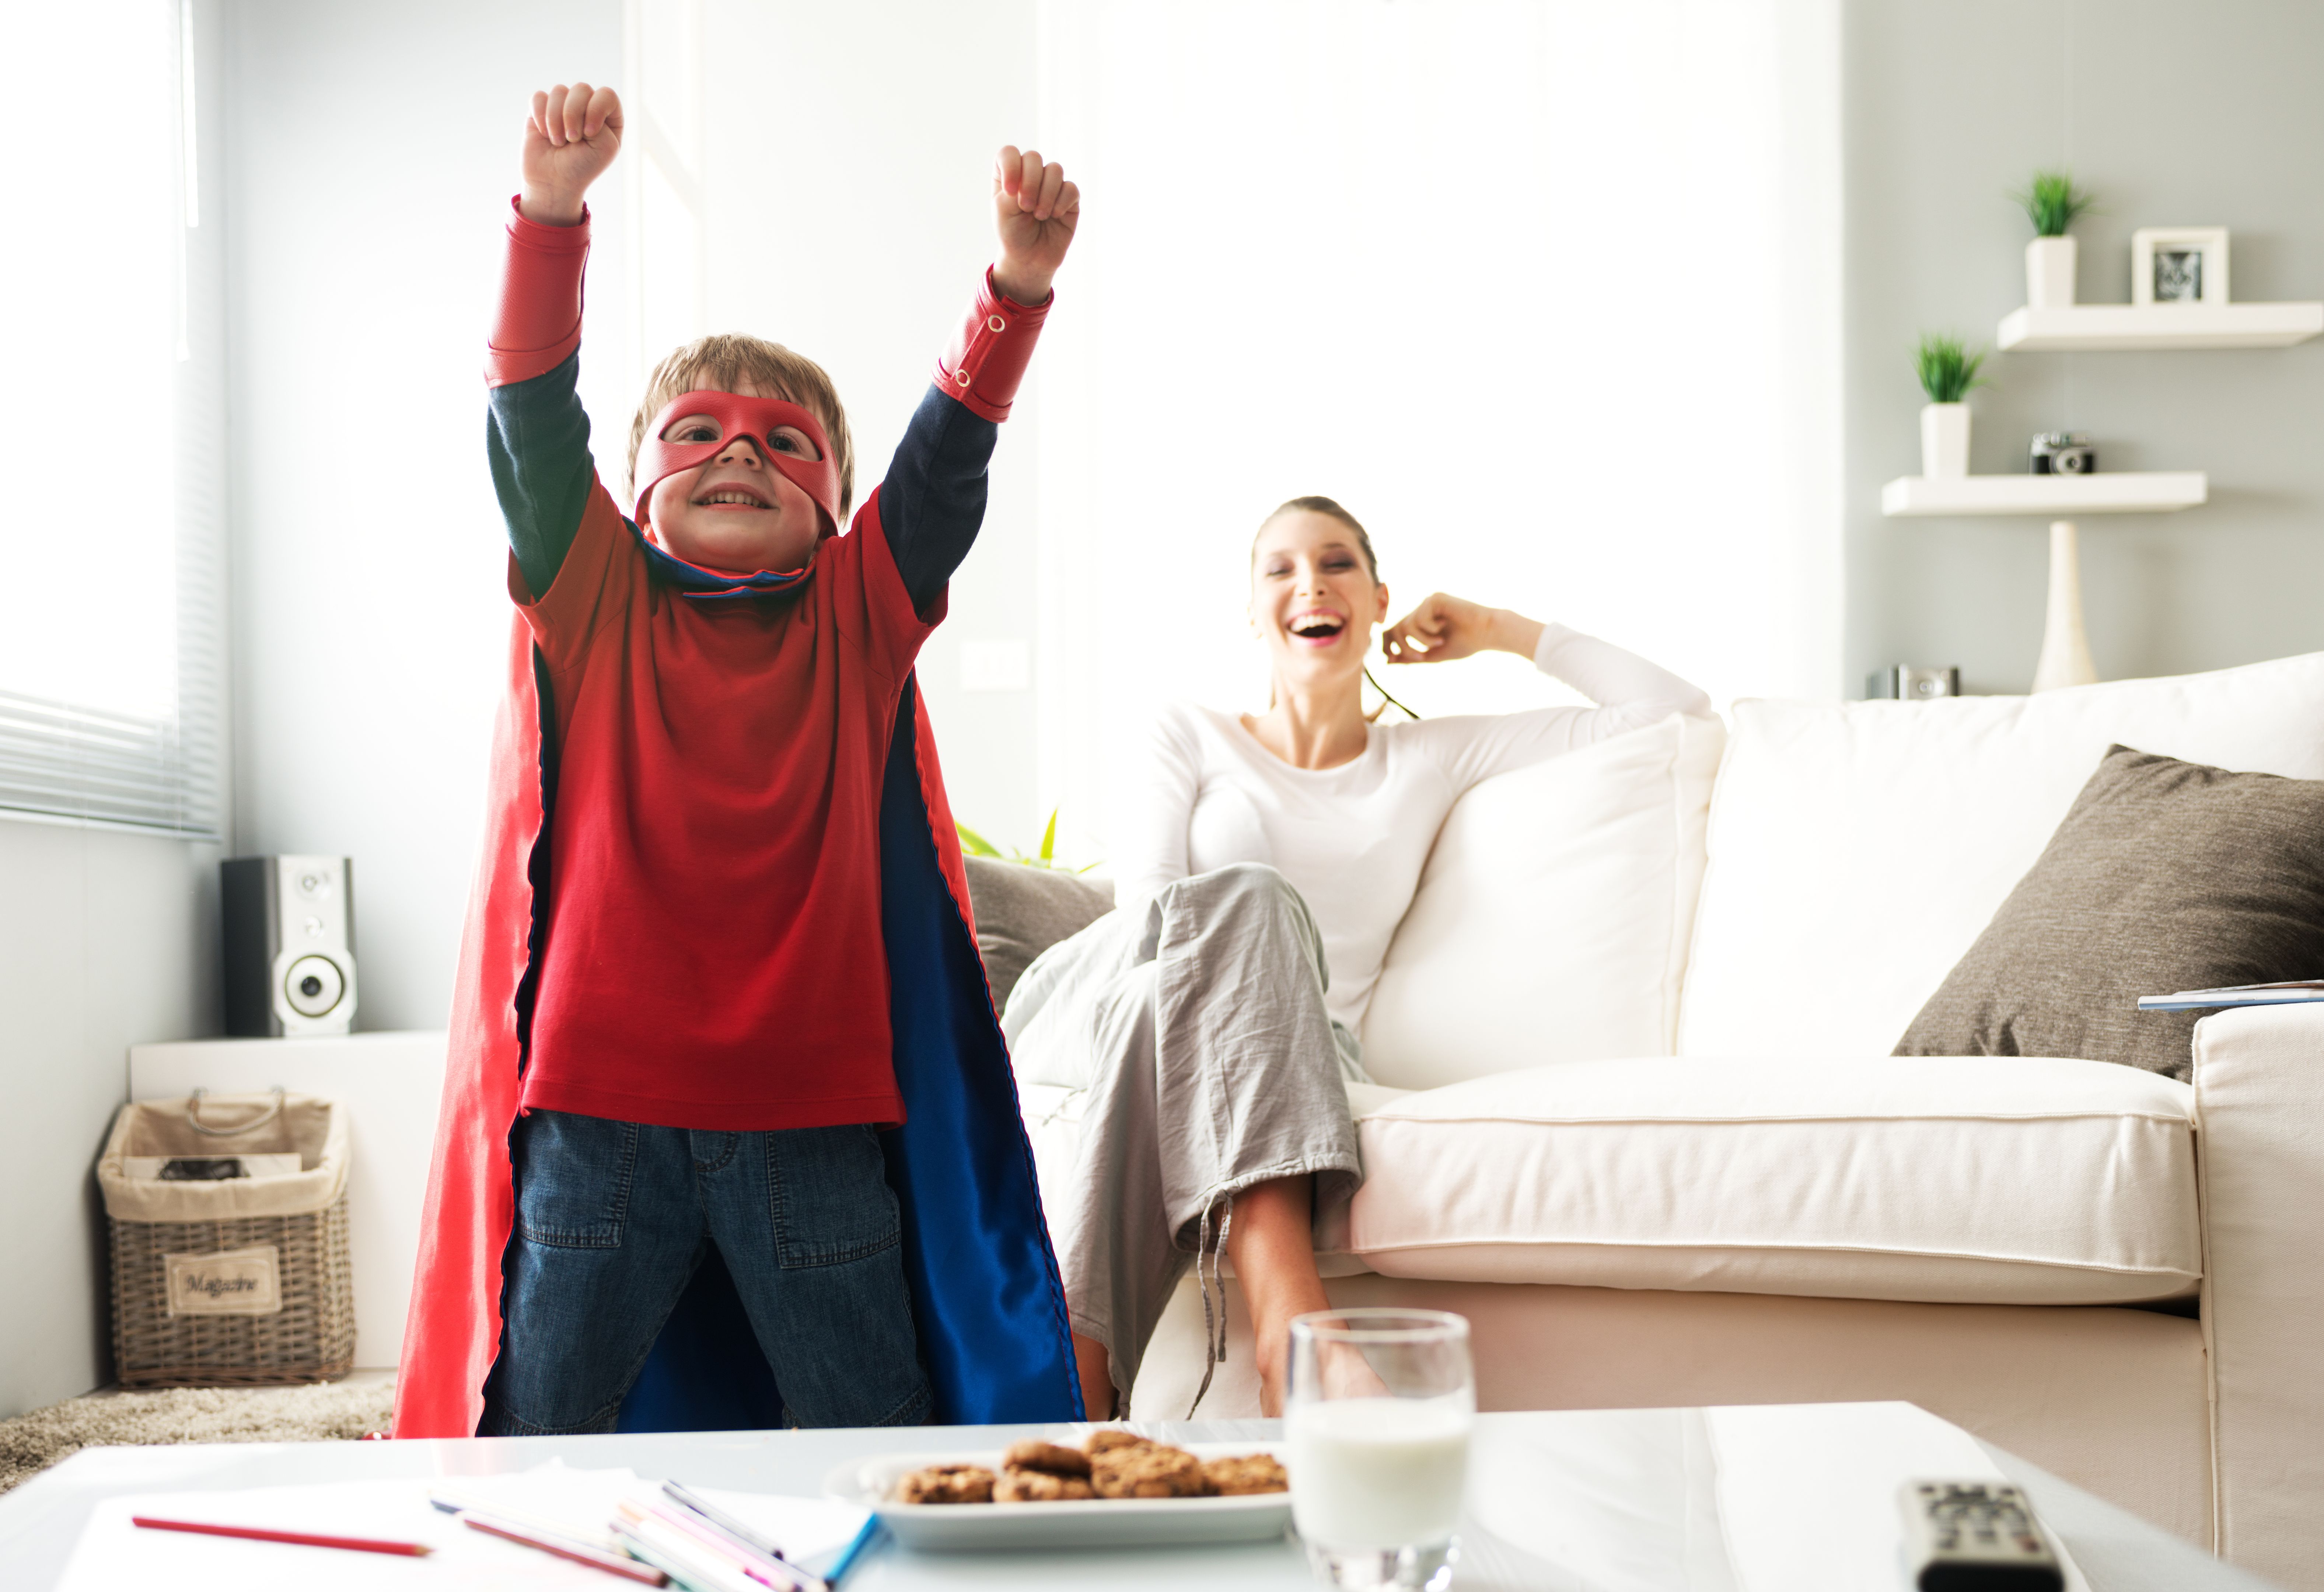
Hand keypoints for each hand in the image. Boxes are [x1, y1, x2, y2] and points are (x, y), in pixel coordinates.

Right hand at [520, 82, 622, 225]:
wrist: (554, 182)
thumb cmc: (583, 167)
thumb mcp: (605, 147)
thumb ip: (600, 117)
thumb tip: (573, 97)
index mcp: (608, 116)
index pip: (606, 94)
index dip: (596, 109)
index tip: (589, 133)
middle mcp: (587, 107)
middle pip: (582, 89)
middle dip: (573, 114)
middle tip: (572, 139)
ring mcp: (563, 106)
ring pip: (559, 91)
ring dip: (556, 119)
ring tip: (558, 142)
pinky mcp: (541, 110)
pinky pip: (538, 97)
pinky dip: (541, 116)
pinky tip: (544, 134)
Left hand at [990, 146, 1078, 304]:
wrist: (1030, 259)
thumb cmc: (1013, 234)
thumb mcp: (1003, 210)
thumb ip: (1016, 184)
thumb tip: (1042, 173)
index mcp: (1009, 175)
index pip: (1009, 153)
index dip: (1011, 166)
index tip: (1010, 191)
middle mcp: (1031, 176)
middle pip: (1033, 157)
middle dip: (1031, 182)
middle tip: (1025, 207)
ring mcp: (1051, 185)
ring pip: (1055, 169)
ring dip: (1046, 194)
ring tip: (1039, 215)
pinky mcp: (1069, 198)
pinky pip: (1070, 188)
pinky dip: (1061, 202)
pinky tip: (1054, 216)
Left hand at [1381, 593, 1543, 664]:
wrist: (1487, 633)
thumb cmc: (1465, 643)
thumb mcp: (1433, 654)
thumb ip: (1411, 657)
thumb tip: (1387, 662)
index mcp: (1421, 622)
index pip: (1393, 630)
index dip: (1386, 644)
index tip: (1389, 658)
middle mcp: (1422, 610)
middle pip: (1395, 628)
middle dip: (1404, 647)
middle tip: (1419, 657)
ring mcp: (1427, 602)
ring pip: (1406, 625)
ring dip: (1421, 640)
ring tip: (1439, 641)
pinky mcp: (1434, 598)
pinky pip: (1419, 618)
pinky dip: (1429, 630)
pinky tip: (1444, 628)